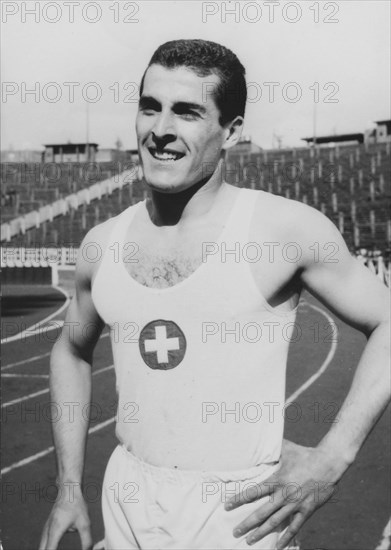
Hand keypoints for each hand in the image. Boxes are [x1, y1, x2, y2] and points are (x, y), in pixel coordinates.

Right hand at [39, 487, 91, 549]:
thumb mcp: (85, 523)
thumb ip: (86, 540)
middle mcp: (47, 532)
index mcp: (55, 532)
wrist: (68, 490)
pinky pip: (44, 542)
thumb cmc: (76, 505)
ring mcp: (46, 529)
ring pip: (42, 547)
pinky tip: (52, 548)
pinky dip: (46, 548)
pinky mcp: (48, 527)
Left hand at [225, 440, 339, 548]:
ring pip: (275, 522)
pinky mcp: (307, 510)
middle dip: (247, 523)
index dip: (239, 499)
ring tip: (249, 541)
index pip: (253, 492)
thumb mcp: (287, 448)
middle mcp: (284, 494)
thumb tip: (261, 436)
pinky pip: (295, 527)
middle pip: (262, 512)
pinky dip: (286, 537)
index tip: (227, 505)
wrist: (329, 463)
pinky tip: (278, 546)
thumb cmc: (305, 454)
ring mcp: (296, 504)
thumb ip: (273, 445)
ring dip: (262, 532)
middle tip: (235, 532)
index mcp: (277, 480)